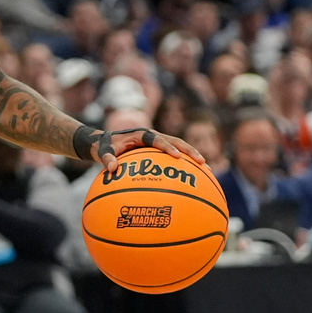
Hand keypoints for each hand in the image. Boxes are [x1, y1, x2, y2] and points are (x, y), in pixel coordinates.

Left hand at [78, 126, 203, 172]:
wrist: (103, 141)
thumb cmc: (104, 146)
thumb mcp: (103, 151)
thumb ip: (107, 158)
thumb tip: (111, 169)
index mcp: (141, 134)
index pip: (157, 139)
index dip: (168, 147)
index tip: (177, 157)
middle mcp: (152, 135)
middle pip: (175, 141)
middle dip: (190, 151)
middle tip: (202, 162)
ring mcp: (157, 141)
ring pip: (179, 147)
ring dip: (193, 157)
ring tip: (208, 170)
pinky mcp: (158, 149)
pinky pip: (174, 155)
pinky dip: (186, 164)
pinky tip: (197, 178)